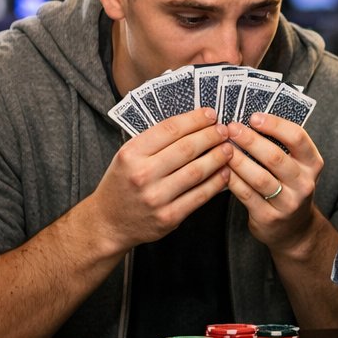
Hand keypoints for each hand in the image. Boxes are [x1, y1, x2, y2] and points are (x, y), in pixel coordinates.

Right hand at [90, 108, 231, 250]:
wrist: (108, 223)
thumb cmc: (122, 184)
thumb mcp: (127, 157)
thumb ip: (154, 142)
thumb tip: (192, 123)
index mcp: (130, 154)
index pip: (169, 129)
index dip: (194, 119)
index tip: (210, 114)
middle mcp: (142, 174)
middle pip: (187, 149)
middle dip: (211, 136)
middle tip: (224, 130)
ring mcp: (156, 197)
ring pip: (197, 171)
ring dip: (218, 157)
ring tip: (228, 149)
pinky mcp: (169, 216)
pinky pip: (200, 195)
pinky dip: (216, 182)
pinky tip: (225, 172)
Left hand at [223, 112, 323, 254]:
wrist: (294, 228)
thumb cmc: (289, 187)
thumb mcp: (296, 166)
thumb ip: (281, 146)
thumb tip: (248, 120)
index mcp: (312, 164)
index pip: (297, 138)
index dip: (275, 125)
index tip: (253, 117)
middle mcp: (304, 183)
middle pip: (276, 157)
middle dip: (250, 140)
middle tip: (230, 128)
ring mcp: (288, 202)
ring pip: (260, 177)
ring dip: (238, 160)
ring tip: (223, 147)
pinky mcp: (270, 217)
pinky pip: (247, 195)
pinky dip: (233, 180)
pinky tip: (222, 169)